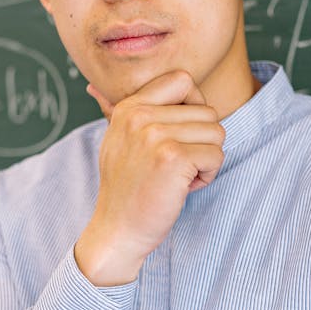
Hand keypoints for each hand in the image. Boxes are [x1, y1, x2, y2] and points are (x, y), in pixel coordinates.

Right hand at [75, 70, 224, 285]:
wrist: (117, 229)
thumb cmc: (125, 189)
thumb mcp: (118, 142)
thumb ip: (125, 113)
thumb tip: (94, 88)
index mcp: (129, 107)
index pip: (183, 80)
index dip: (195, 106)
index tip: (183, 133)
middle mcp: (140, 115)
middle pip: (207, 111)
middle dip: (202, 142)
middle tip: (177, 166)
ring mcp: (156, 135)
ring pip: (217, 133)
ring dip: (206, 159)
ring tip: (179, 176)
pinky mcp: (173, 158)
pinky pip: (216, 155)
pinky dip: (208, 176)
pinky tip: (183, 188)